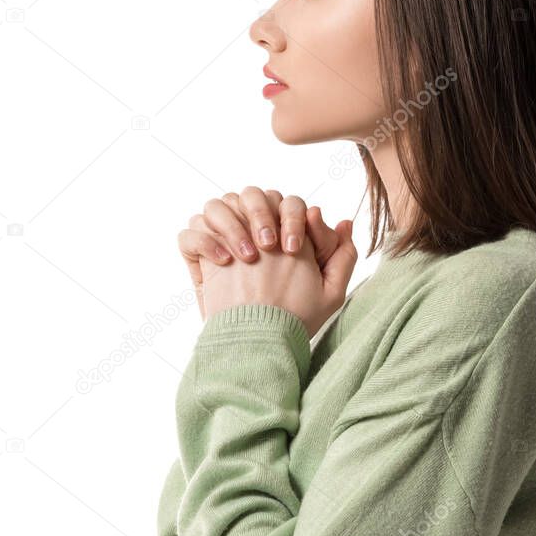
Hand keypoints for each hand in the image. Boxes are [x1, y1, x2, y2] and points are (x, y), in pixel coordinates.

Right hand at [178, 188, 353, 320]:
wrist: (259, 342)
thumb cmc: (296, 319)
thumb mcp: (330, 291)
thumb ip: (343, 256)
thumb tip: (344, 222)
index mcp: (282, 231)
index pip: (286, 202)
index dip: (292, 217)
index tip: (293, 248)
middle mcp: (251, 230)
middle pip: (252, 194)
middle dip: (262, 214)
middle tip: (269, 245)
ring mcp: (222, 240)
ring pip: (217, 205)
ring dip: (233, 224)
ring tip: (247, 256)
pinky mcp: (197, 258)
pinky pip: (190, 232)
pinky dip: (205, 241)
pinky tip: (223, 262)